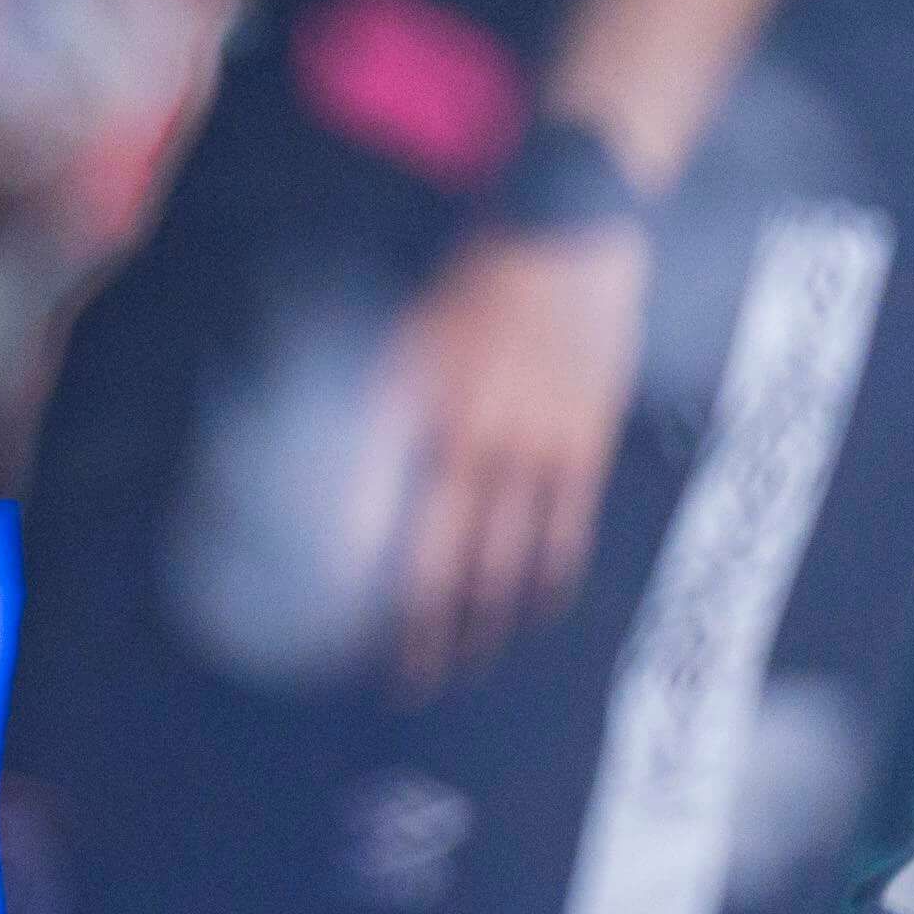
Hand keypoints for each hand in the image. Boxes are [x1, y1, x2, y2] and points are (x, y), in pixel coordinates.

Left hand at [387, 219, 648, 693]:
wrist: (564, 235)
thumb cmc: (470, 284)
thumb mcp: (406, 337)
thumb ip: (381, 406)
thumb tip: (345, 475)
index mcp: (409, 403)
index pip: (367, 509)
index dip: (350, 572)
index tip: (330, 622)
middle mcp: (465, 433)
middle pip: (437, 559)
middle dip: (416, 629)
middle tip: (399, 678)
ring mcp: (531, 444)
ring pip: (502, 562)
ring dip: (479, 623)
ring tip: (459, 665)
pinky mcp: (584, 445)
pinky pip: (563, 532)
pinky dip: (542, 580)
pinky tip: (526, 609)